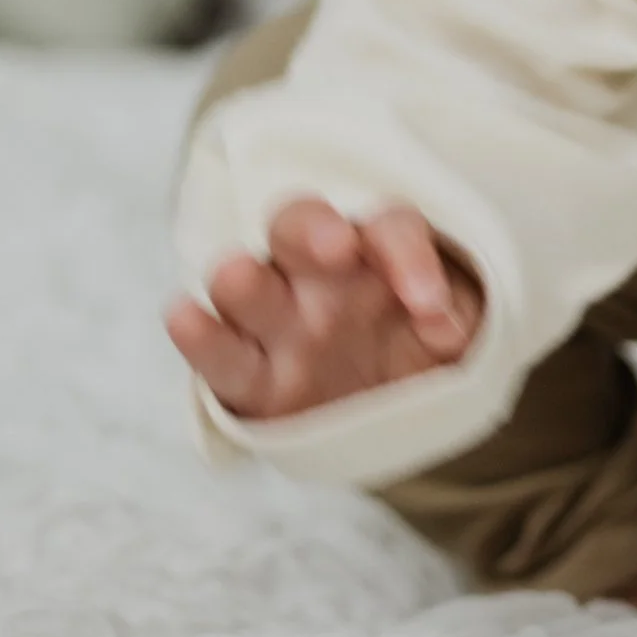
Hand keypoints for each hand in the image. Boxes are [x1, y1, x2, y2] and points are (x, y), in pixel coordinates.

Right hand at [164, 197, 484, 419]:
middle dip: (311, 231)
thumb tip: (443, 325)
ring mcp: (273, 323)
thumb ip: (450, 319)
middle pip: (296, 225)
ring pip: (244, 282)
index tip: (431, 305)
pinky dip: (198, 334)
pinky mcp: (246, 380)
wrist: (388, 411)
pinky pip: (216, 356)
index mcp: (371, 250)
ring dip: (241, 278)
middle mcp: (314, 274)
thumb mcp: (451, 329)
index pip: (386, 228)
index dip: (406, 254)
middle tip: (336, 248)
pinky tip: (185, 317)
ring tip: (240, 277)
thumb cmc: (417, 346)